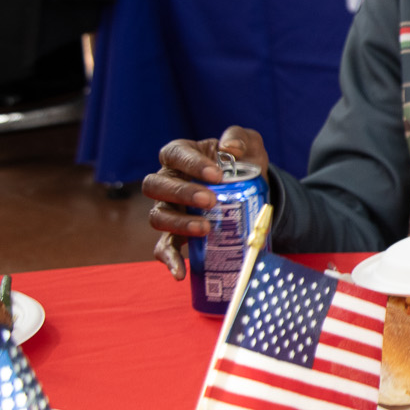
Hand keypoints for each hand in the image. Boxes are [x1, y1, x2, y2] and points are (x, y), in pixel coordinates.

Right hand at [143, 127, 269, 279]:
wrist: (253, 191)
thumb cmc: (244, 163)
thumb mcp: (249, 145)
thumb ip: (240, 137)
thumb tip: (229, 147)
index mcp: (181, 155)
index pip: (174, 154)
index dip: (191, 164)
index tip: (216, 174)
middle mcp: (168, 182)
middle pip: (156, 186)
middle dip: (182, 193)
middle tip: (210, 201)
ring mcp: (169, 209)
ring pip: (158, 216)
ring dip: (179, 224)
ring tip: (206, 228)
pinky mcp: (176, 233)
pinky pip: (164, 247)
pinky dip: (169, 259)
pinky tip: (180, 272)